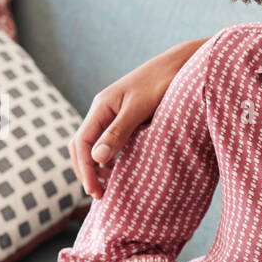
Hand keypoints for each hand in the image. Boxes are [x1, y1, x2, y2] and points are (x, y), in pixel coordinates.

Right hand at [68, 43, 194, 198]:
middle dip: (87, 171)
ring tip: (109, 189)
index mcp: (101, 107)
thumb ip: (118, 132)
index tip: (95, 192)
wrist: (180, 65)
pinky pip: (111, 142)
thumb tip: (97, 157)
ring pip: (95, 145)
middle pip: (82, 146)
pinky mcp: (127, 118)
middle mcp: (103, 110)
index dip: (85, 170)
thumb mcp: (139, 109)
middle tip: (100, 196)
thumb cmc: (161, 83)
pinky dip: (111, 159)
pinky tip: (121, 172)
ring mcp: (114, 114)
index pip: (81, 143)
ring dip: (98, 167)